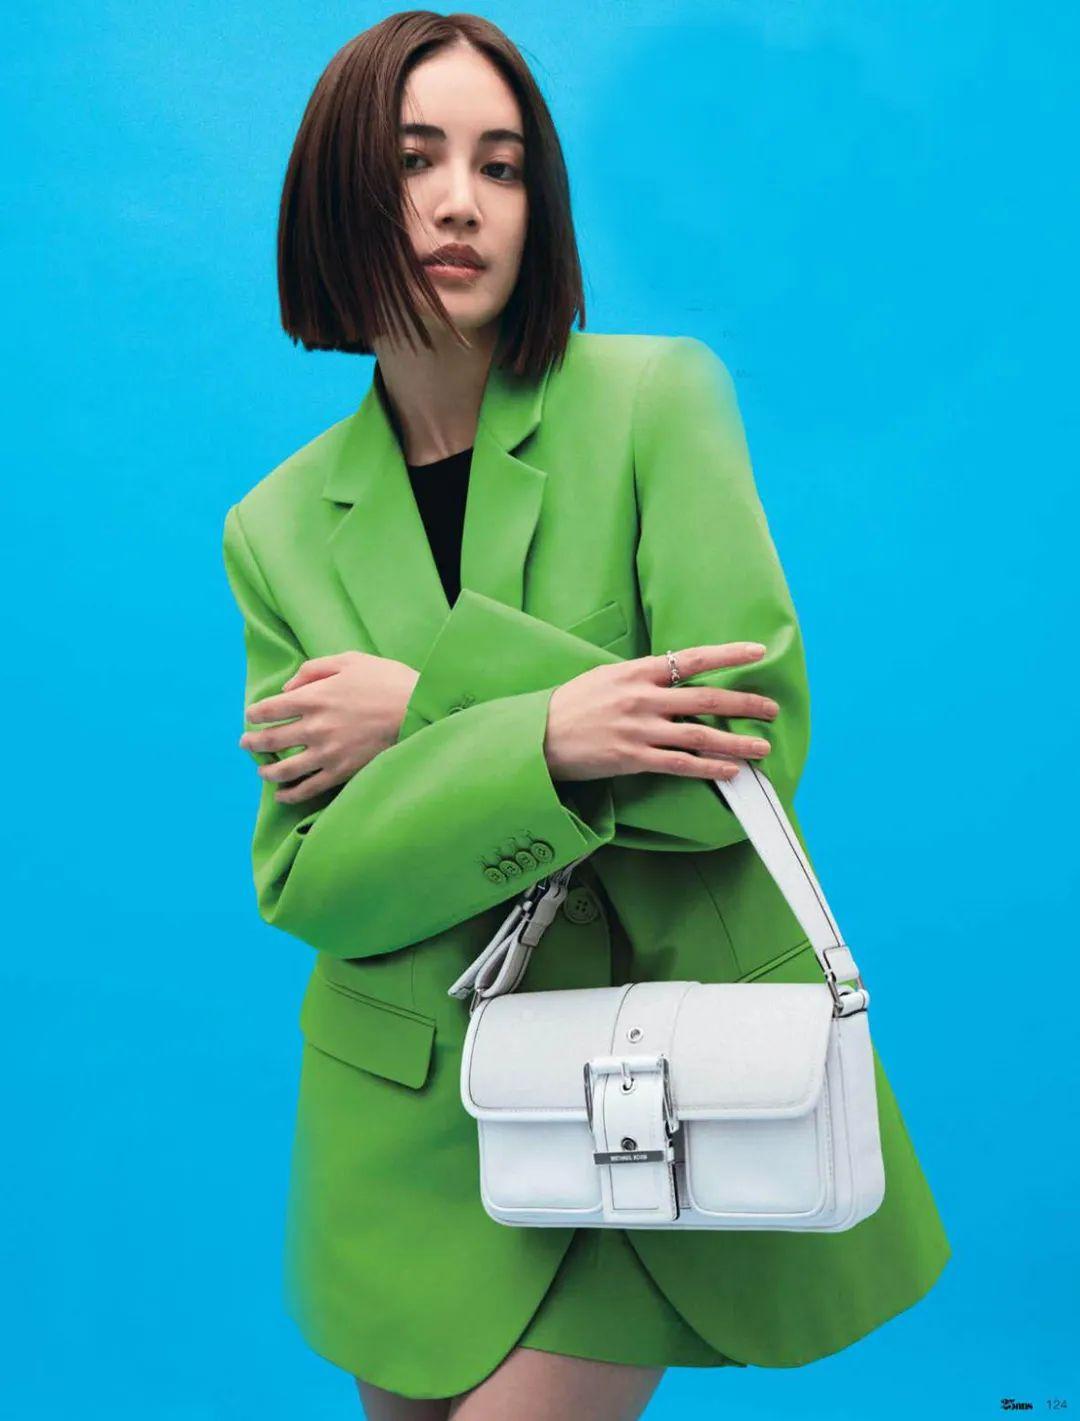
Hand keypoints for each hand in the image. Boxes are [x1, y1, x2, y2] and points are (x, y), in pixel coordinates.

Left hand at [238, 651, 419, 803]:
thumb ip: (313, 669)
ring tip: (261, 771)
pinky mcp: (342, 771)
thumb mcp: (350, 660)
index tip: (251, 716)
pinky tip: (282, 795)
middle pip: (271, 740)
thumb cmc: (386, 680)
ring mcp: (327, 752)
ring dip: (267, 771)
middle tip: (246, 744)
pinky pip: (309, 788)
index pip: (270, 709)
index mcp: (313, 696)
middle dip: (253, 742)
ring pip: (285, 768)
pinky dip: (290, 794)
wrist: (418, 710)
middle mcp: (314, 726)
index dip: (255, 714)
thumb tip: (288, 688)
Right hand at [544, 642, 778, 782]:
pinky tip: (730, 771)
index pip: (692, 658)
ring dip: (737, 742)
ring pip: (700, 736)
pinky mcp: (633, 758)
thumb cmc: (570, 706)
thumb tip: (671, 675)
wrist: (537, 736)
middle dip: (745, 704)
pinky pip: (680, 764)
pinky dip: (709, 768)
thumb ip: (640, 677)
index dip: (728, 654)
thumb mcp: (605, 677)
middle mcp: (643, 698)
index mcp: (637, 672)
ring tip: (762, 747)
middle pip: (707, 699)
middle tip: (772, 709)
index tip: (757, 653)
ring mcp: (640, 729)